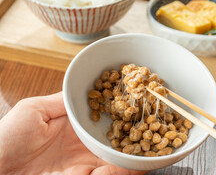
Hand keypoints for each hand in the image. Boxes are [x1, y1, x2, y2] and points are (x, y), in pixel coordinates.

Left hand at [0, 92, 146, 174]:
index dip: (123, 108)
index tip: (140, 99)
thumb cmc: (6, 139)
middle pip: (118, 137)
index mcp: (74, 126)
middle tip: (160, 121)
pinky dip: (128, 169)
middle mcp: (85, 145)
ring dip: (140, 151)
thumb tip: (88, 88)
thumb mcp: (34, 110)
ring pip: (121, 157)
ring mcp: (88, 163)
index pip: (105, 116)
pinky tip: (141, 162)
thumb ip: (62, 100)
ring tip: (161, 142)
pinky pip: (113, 173)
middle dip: (138, 130)